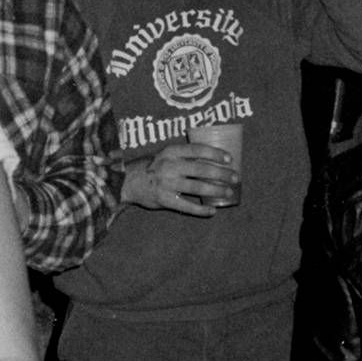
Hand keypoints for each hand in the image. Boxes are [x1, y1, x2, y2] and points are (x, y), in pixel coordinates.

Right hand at [122, 144, 237, 214]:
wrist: (126, 182)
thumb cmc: (151, 167)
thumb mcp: (164, 155)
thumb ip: (182, 156)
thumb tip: (211, 159)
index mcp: (170, 151)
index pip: (197, 149)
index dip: (215, 153)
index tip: (229, 158)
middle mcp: (169, 166)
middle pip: (201, 169)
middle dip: (222, 174)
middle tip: (235, 177)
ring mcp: (166, 184)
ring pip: (197, 187)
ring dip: (216, 190)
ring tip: (228, 192)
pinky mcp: (164, 200)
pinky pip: (186, 206)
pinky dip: (201, 209)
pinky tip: (212, 211)